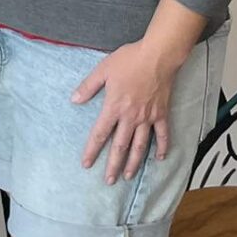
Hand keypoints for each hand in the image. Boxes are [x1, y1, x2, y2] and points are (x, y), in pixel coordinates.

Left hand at [73, 40, 180, 182]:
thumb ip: (88, 86)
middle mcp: (131, 117)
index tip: (86, 164)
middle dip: (113, 165)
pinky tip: (159, 158)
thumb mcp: (103, 69)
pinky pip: (162, 135)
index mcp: (114, 107)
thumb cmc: (129, 60)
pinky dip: (162, 147)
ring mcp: (148, 117)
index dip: (92, 150)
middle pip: (120, 146)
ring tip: (128, 176)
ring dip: (134, 163)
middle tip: (109, 181)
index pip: (100, 133)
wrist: (158, 55)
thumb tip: (74, 99)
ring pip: (140, 146)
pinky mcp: (162, 114)